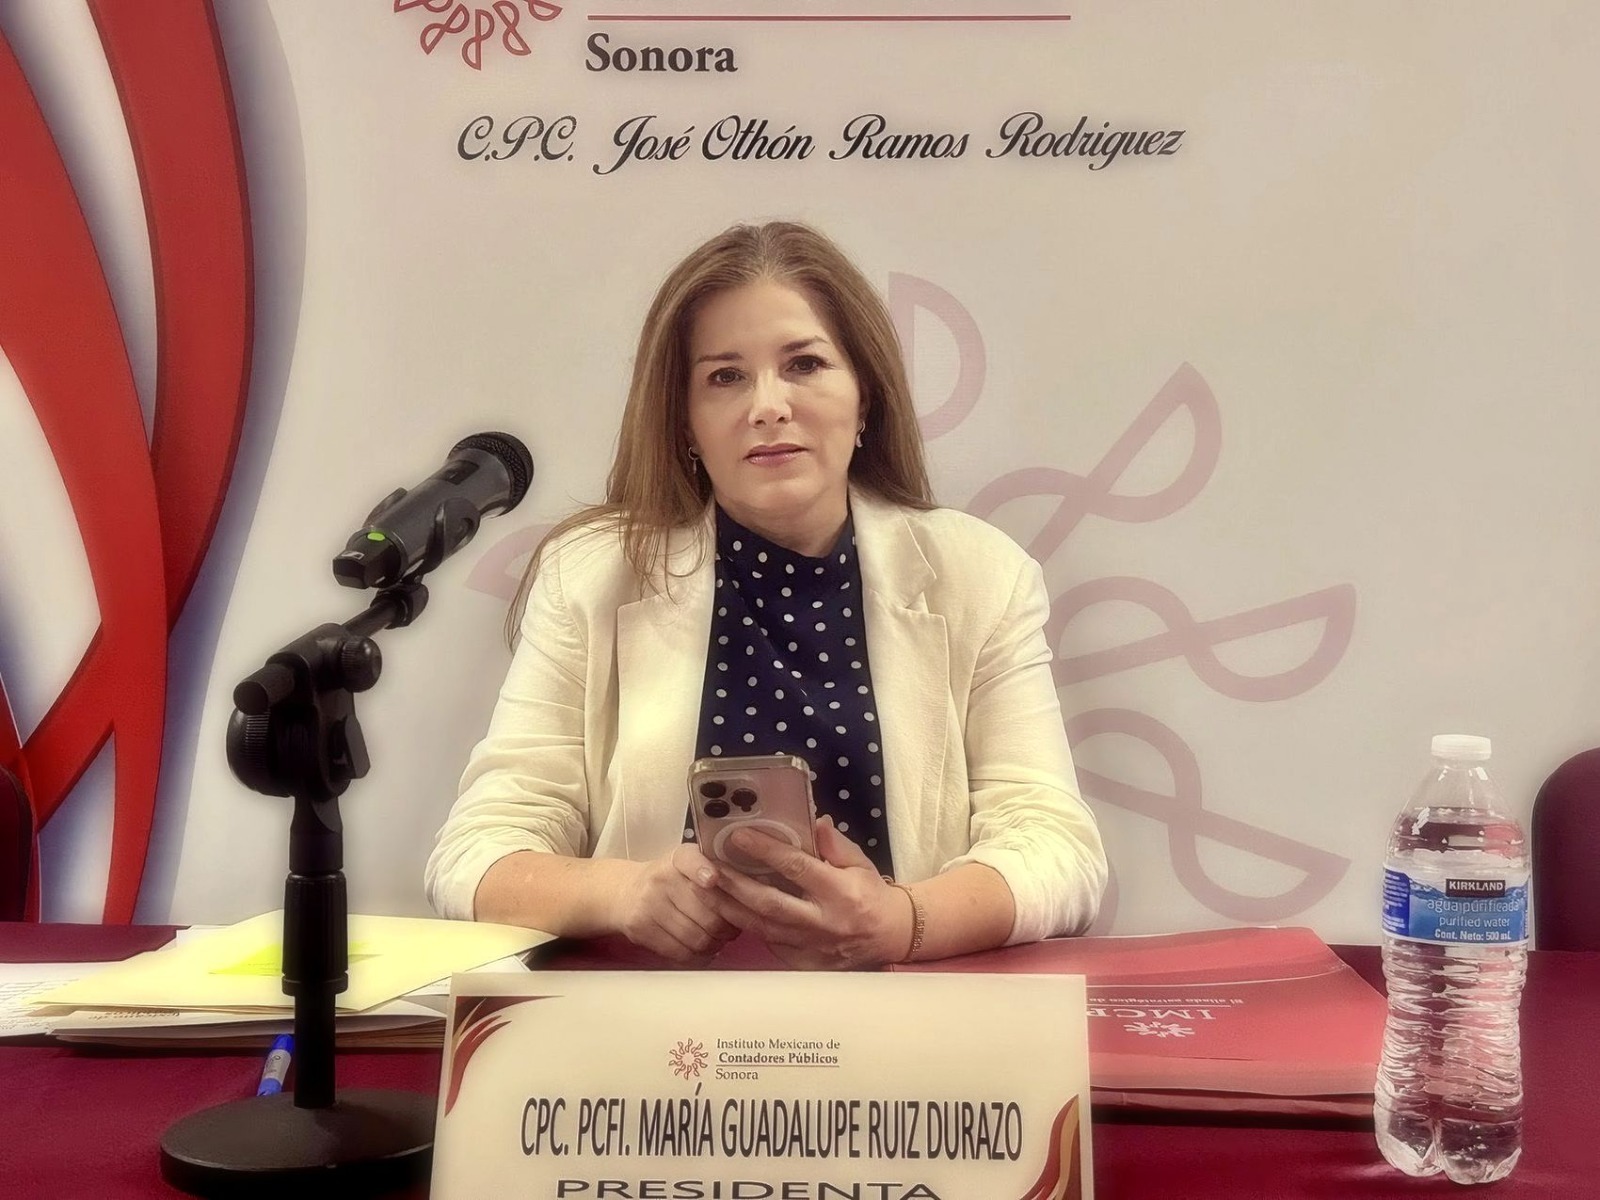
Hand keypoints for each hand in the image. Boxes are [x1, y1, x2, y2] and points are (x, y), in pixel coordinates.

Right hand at [609, 844, 746, 964]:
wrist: (625, 892)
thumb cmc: (671, 881)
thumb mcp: (690, 866)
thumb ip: (720, 873)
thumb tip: (758, 897)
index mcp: (680, 857)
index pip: (690, 859)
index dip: (702, 870)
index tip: (712, 879)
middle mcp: (663, 877)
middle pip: (707, 912)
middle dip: (729, 927)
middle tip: (734, 929)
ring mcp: (649, 904)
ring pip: (696, 936)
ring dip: (715, 945)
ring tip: (719, 940)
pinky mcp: (642, 928)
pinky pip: (680, 952)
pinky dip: (698, 957)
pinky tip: (703, 951)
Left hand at [708, 817, 913, 969]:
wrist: (890, 936)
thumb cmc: (871, 894)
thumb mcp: (860, 863)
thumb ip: (835, 844)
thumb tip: (815, 822)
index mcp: (840, 891)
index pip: (797, 868)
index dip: (767, 851)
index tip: (739, 836)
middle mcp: (824, 922)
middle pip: (770, 904)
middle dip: (735, 885)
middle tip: (709, 866)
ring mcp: (812, 947)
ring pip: (762, 927)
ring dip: (730, 907)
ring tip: (705, 888)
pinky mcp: (804, 963)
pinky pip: (769, 943)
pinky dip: (747, 926)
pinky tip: (727, 910)